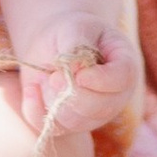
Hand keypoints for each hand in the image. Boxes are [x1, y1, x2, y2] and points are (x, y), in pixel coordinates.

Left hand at [18, 21, 140, 136]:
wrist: (54, 45)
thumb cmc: (70, 31)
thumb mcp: (74, 28)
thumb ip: (76, 45)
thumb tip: (73, 72)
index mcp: (124, 64)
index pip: (122, 78)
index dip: (101, 81)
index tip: (79, 76)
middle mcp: (115, 94)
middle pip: (102, 107)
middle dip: (74, 93)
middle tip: (54, 76)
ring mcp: (95, 114)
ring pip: (77, 121)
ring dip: (56, 100)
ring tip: (49, 77)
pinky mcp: (71, 125)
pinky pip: (54, 128)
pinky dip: (37, 110)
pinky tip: (32, 90)